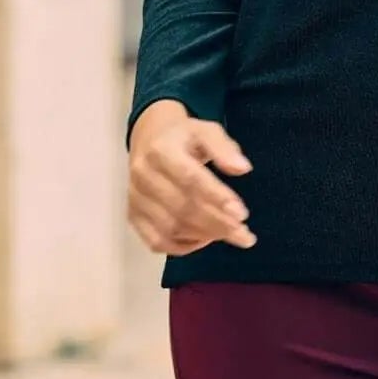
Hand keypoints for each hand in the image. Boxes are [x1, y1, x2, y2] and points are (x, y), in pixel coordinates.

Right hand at [127, 107, 257, 256]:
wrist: (149, 139)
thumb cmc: (183, 137)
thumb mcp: (207, 131)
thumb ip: (224, 148)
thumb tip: (243, 169)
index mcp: (161, 150)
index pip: (190, 178)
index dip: (216, 197)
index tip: (242, 214)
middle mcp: (143, 175)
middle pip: (182, 207)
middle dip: (217, 224)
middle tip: (244, 233)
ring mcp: (135, 198)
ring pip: (170, 228)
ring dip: (204, 236)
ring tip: (231, 235)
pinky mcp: (133, 215)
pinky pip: (157, 241)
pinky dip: (183, 247)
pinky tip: (205, 239)